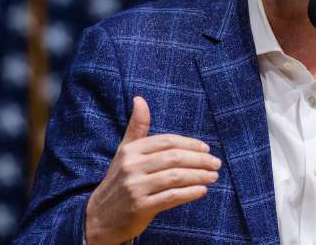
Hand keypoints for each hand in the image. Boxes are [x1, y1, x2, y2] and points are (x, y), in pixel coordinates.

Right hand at [84, 96, 220, 244]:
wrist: (99, 217)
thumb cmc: (118, 181)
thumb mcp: (124, 152)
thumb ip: (136, 127)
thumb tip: (140, 99)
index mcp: (130, 151)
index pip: (167, 141)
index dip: (189, 144)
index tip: (206, 148)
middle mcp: (132, 167)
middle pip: (174, 158)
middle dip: (199, 160)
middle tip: (216, 163)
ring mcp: (136, 188)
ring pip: (175, 177)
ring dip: (199, 176)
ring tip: (213, 176)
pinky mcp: (141, 207)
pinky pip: (171, 197)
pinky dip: (190, 193)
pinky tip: (202, 191)